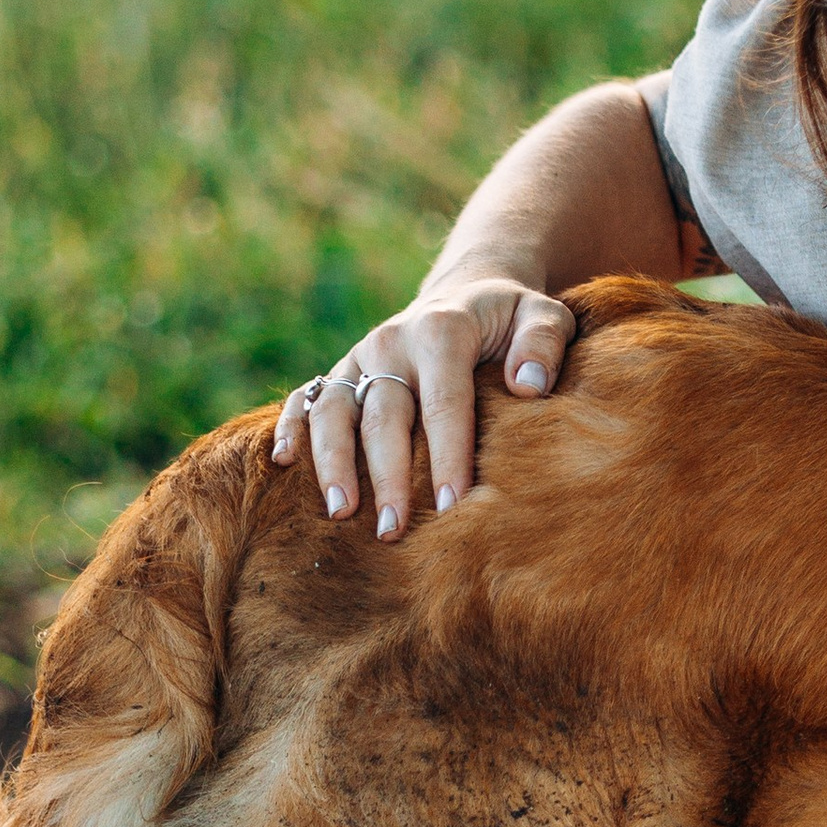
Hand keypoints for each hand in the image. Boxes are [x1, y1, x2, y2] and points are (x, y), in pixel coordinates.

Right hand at [272, 267, 574, 538]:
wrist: (466, 296)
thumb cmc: (511, 321)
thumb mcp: (544, 315)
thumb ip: (544, 342)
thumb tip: (529, 385)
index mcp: (443, 329)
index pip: (444, 401)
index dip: (447, 455)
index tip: (453, 506)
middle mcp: (393, 341)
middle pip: (384, 414)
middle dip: (387, 475)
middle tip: (394, 530)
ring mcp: (361, 358)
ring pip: (335, 409)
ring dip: (333, 462)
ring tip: (341, 512)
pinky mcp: (341, 372)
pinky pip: (307, 398)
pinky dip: (290, 426)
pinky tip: (282, 463)